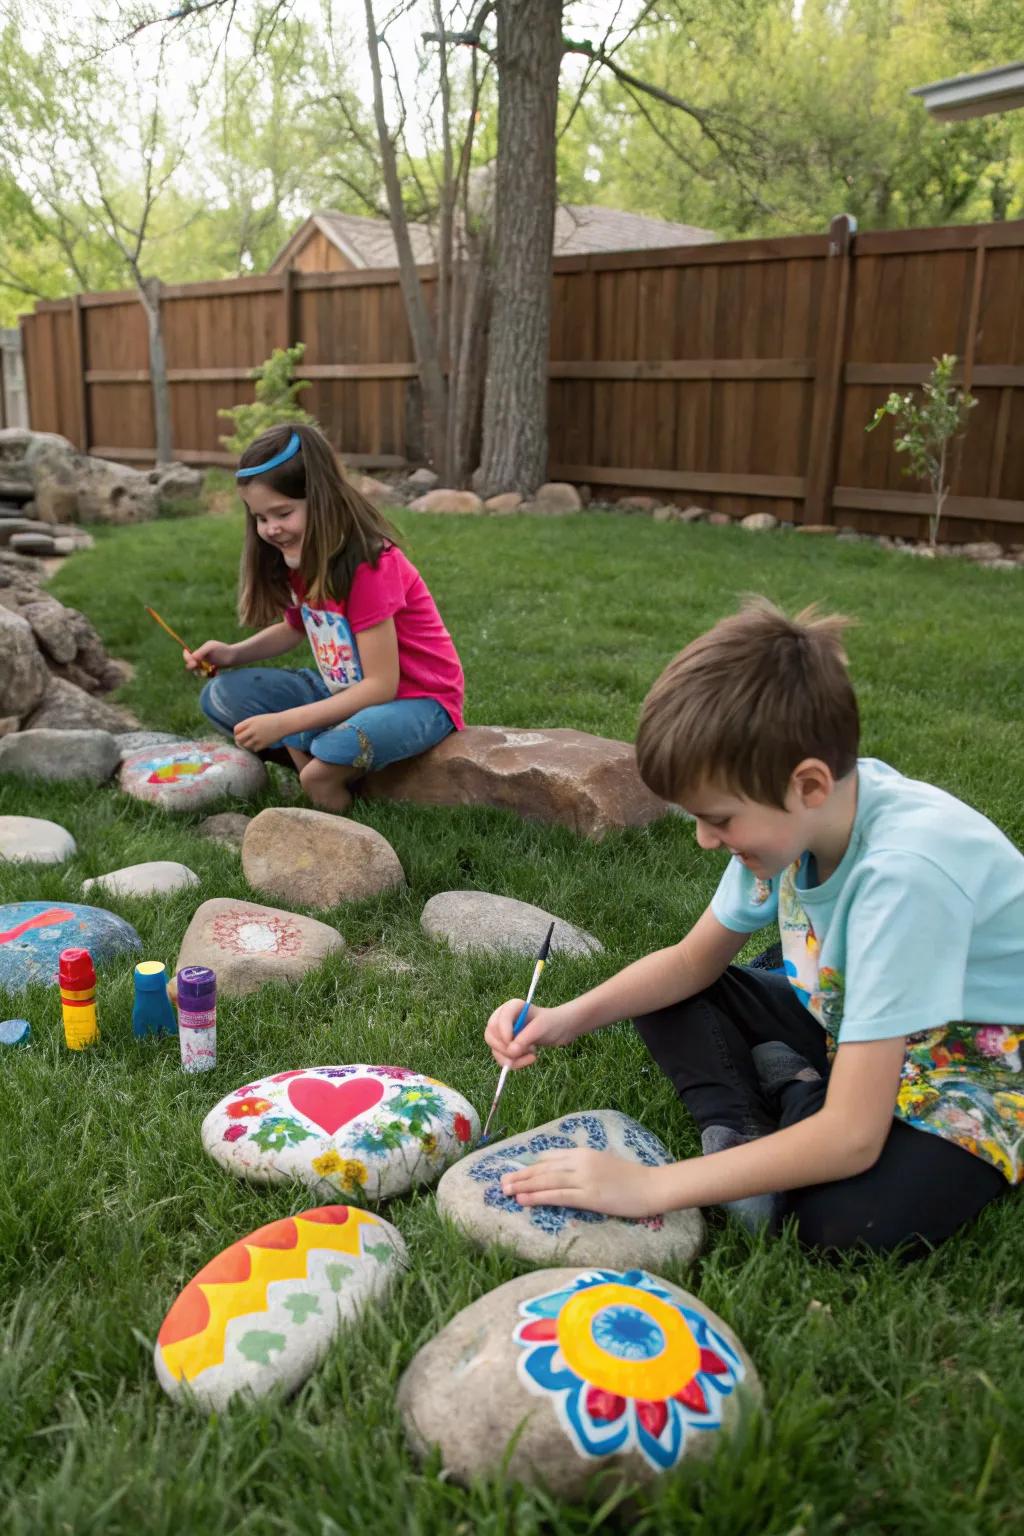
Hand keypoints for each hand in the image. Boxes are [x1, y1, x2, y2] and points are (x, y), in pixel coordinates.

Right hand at [184, 640, 235, 673]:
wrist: (234, 655)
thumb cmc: (223, 649)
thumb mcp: (211, 647)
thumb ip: (201, 651)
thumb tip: (192, 657)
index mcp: (199, 652)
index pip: (188, 657)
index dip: (188, 660)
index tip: (195, 664)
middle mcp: (200, 659)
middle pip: (191, 667)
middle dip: (196, 670)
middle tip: (204, 671)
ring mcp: (205, 665)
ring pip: (198, 673)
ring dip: (203, 674)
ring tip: (211, 672)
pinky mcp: (211, 670)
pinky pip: (206, 676)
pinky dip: (210, 675)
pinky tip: (217, 673)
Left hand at [233, 713, 283, 752]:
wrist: (283, 723)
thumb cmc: (269, 721)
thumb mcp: (257, 719)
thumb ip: (247, 725)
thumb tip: (238, 736)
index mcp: (250, 722)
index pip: (236, 729)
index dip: (236, 733)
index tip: (239, 734)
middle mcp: (253, 730)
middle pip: (238, 739)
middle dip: (239, 740)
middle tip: (242, 741)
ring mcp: (258, 737)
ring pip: (245, 745)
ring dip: (246, 745)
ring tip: (251, 743)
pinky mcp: (263, 744)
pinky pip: (254, 749)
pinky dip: (254, 748)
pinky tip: (258, 744)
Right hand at [484, 999, 582, 1069]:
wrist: (560, 1029)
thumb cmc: (552, 1023)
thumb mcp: (541, 1028)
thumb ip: (525, 1038)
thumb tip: (511, 1052)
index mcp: (511, 1007)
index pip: (498, 1020)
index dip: (504, 1034)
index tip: (515, 1046)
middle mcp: (503, 1018)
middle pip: (490, 1035)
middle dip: (505, 1049)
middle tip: (522, 1053)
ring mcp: (503, 1033)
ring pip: (495, 1049)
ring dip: (511, 1058)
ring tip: (531, 1055)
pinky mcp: (506, 1045)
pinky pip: (502, 1057)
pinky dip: (514, 1063)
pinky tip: (529, 1059)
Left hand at [501, 1148, 673, 1218]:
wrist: (651, 1186)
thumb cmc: (630, 1178)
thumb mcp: (603, 1164)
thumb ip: (582, 1166)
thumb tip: (561, 1172)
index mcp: (583, 1153)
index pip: (550, 1157)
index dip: (531, 1166)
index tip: (516, 1171)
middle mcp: (580, 1162)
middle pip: (543, 1168)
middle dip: (521, 1175)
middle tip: (502, 1183)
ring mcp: (584, 1178)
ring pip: (546, 1181)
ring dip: (524, 1186)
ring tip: (506, 1191)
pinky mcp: (589, 1196)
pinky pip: (558, 1196)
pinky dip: (538, 1197)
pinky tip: (524, 1199)